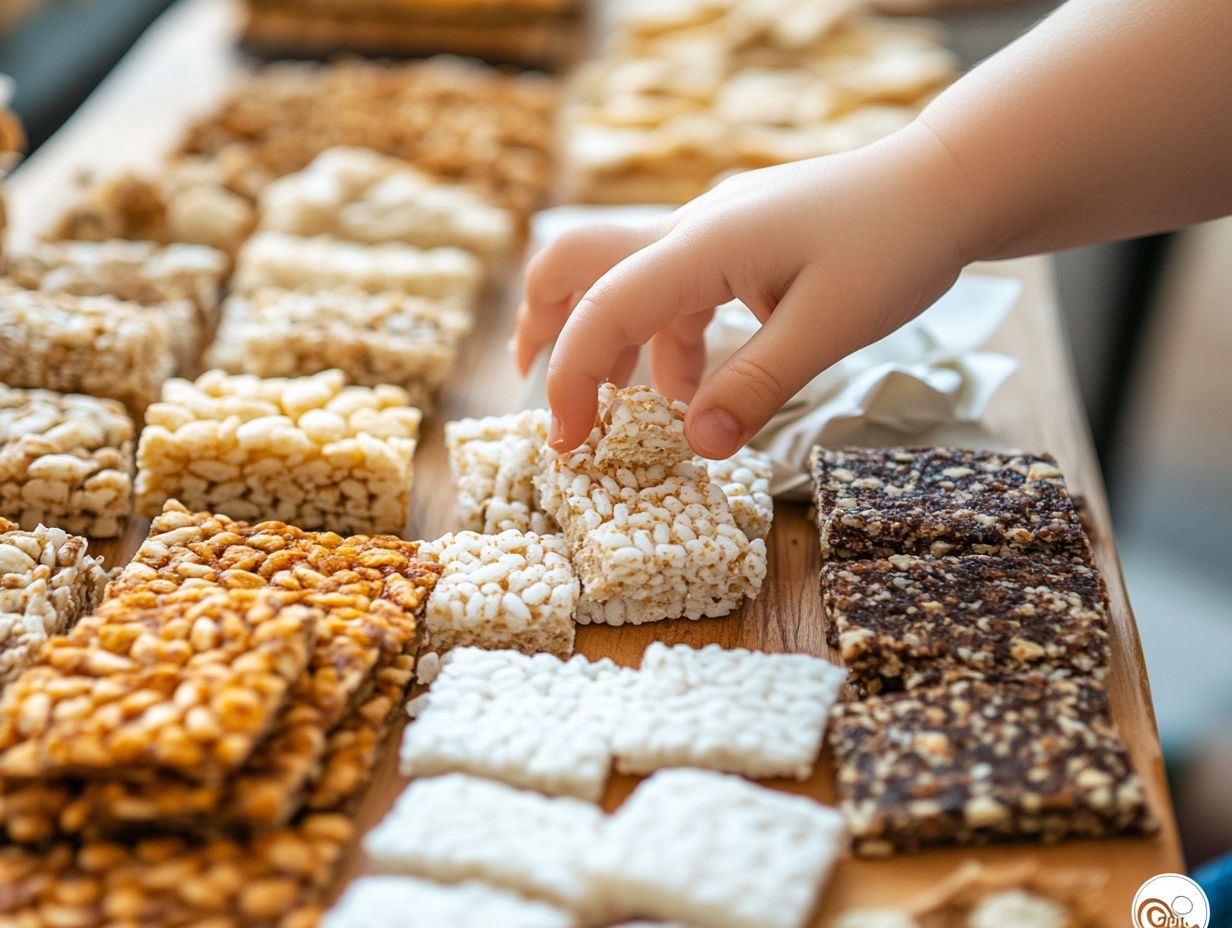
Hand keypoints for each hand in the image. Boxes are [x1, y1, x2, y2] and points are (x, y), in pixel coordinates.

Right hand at [515, 122, 973, 457]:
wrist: (948, 184)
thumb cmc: (897, 243)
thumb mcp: (829, 328)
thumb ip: (757, 387)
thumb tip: (698, 447)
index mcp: (703, 243)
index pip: (605, 307)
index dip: (571, 376)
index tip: (566, 441)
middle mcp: (692, 229)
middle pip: (578, 263)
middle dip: (547, 329)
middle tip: (540, 394)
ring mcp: (712, 232)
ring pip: (625, 282)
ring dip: (615, 348)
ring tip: (630, 413)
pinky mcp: (735, 243)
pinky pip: (676, 293)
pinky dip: (669, 345)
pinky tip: (695, 389)